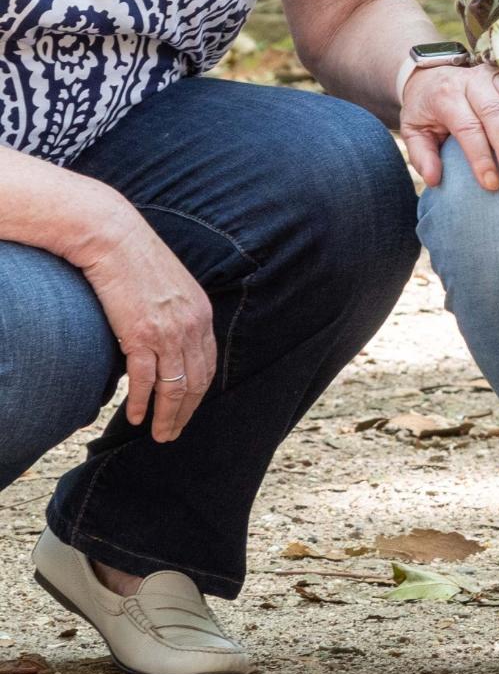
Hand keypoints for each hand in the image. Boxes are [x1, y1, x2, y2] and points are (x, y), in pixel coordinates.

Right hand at [75, 205, 215, 443]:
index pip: (208, 365)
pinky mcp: (141, 335)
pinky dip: (143, 403)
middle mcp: (192, 325)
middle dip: (186, 412)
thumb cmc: (137, 261)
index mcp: (203, 314)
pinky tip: (137, 417)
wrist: (114, 238)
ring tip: (160, 435)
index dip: (199, 393)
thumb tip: (168, 342)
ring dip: (167, 416)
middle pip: (196, 382)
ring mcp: (168, 332)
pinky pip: (146, 380)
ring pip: (175, 388)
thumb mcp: (172, 288)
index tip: (190, 410)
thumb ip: (177, 315)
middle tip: (174, 433)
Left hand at [401, 63, 498, 192]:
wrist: (429, 74)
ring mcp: (490, 76)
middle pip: (492, 112)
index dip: (480, 157)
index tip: (491, 182)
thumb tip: (434, 180)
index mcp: (445, 96)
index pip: (466, 128)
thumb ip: (421, 155)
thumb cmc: (424, 109)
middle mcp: (470, 82)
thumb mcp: (412, 131)